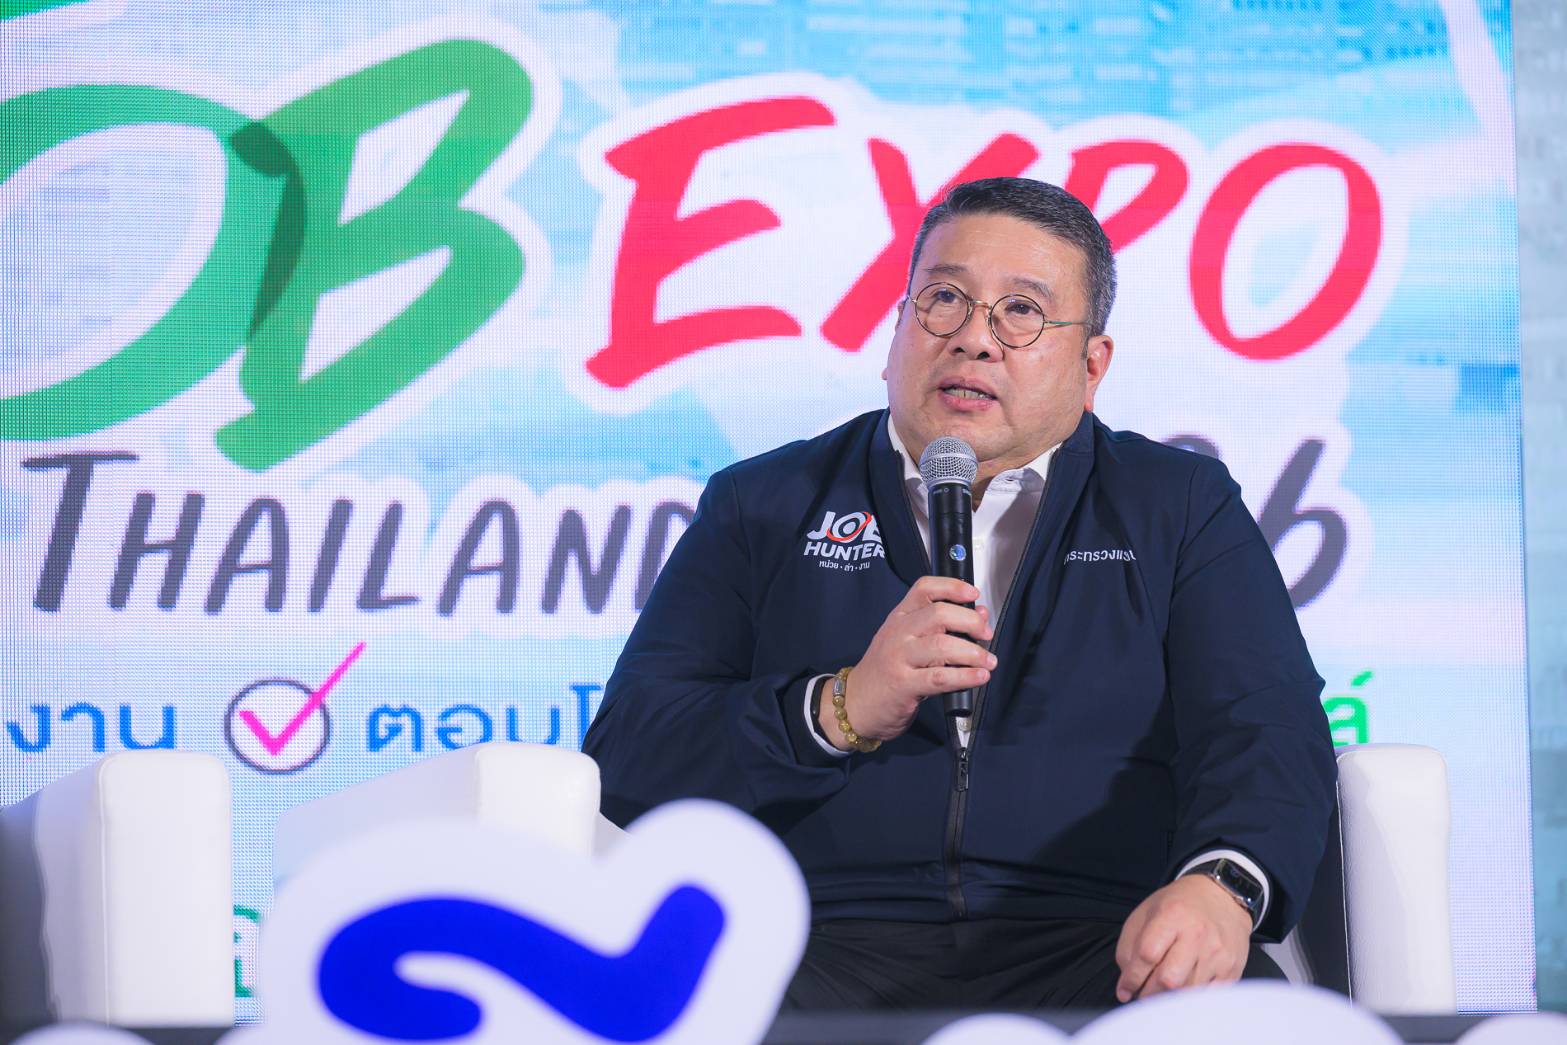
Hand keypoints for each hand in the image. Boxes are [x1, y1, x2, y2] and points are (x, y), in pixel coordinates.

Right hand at [820, 576, 994, 747]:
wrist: (855, 704)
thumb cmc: (886, 672)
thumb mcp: (909, 643)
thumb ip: (943, 628)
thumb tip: (981, 615)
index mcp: (900, 617)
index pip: (924, 589)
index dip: (952, 586)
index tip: (973, 594)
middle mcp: (898, 632)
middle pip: (939, 614)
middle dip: (970, 622)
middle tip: (986, 634)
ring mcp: (898, 658)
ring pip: (941, 645)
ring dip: (973, 653)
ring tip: (988, 661)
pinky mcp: (903, 684)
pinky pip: (939, 677)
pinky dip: (965, 676)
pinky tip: (979, 677)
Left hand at [1114, 874, 1252, 1001]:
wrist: (1222, 897)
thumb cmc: (1180, 906)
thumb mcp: (1146, 912)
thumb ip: (1129, 945)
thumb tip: (1126, 982)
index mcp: (1171, 915)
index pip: (1147, 955)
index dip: (1132, 978)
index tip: (1125, 990)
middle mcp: (1197, 934)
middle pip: (1169, 979)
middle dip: (1149, 994)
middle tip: (1141, 994)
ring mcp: (1216, 953)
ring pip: (1187, 992)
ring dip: (1168, 999)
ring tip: (1159, 993)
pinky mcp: (1231, 969)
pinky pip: (1207, 996)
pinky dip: (1190, 1000)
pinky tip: (1181, 992)